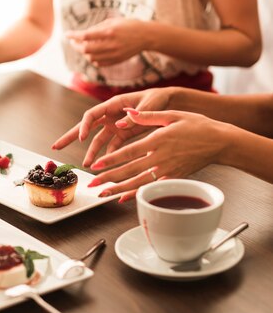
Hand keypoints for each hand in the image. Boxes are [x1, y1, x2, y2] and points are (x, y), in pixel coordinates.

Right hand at [52, 88, 172, 165]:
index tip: (82, 138)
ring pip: (97, 140)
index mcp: (113, 104)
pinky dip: (108, 155)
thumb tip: (119, 125)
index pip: (92, 115)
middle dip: (70, 137)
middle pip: (86, 127)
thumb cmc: (159, 99)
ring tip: (87, 165)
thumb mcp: (149, 105)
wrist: (170, 102)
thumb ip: (136, 116)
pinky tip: (105, 165)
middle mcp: (110, 114)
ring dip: (92, 152)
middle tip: (55, 147)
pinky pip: (111, 146)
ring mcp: (114, 125)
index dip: (85, 126)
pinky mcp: (122, 134)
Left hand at [66, 18, 148, 66]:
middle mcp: (111, 44)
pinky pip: (98, 63)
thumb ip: (98, 27)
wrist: (146, 36)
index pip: (86, 35)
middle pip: (86, 49)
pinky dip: (92, 59)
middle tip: (73, 42)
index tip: (67, 34)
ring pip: (91, 57)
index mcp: (110, 32)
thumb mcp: (114, 21)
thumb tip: (83, 34)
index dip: (74, 35)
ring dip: (83, 53)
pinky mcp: (116, 61)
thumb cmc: (129, 25)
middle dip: (76, 46)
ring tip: (83, 46)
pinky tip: (92, 54)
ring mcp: (114, 54)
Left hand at [86, 110, 229, 201]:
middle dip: (109, 178)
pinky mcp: (173, 178)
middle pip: (130, 170)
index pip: (130, 152)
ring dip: (118, 189)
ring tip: (102, 194)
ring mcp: (167, 170)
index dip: (112, 160)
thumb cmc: (196, 125)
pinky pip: (151, 188)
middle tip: (92, 184)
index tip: (97, 165)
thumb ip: (147, 116)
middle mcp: (161, 157)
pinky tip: (122, 198)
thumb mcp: (171, 115)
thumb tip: (127, 113)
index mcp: (158, 140)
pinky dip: (136, 194)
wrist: (220, 142)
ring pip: (138, 182)